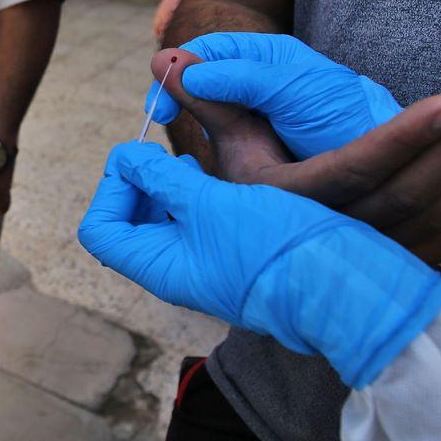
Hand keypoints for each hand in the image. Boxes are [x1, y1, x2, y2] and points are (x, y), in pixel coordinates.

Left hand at [78, 143, 440, 387]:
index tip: (138, 160)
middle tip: (162, 159)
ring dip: (166, 186)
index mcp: (159, 266)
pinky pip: (193, 223)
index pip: (100, 229)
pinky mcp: (229, 254)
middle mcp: (175, 270)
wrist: (340, 282)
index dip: (110, 188)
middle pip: (126, 223)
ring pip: (162, 219)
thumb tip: (127, 159)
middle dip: (136, 184)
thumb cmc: (273, 248)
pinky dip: (193, 195)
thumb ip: (163, 180)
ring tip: (193, 165)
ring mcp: (203, 264)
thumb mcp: (210, 203)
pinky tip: (216, 178)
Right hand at [152, 43, 440, 262]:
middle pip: (410, 195)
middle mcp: (338, 233)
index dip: (403, 139)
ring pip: (438, 217)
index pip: (355, 170)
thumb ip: (207, 97)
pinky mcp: (400, 256)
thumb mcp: (224, 143)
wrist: (252, 248)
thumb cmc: (241, 181)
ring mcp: (373, 251)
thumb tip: (170, 60)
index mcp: (295, 204)